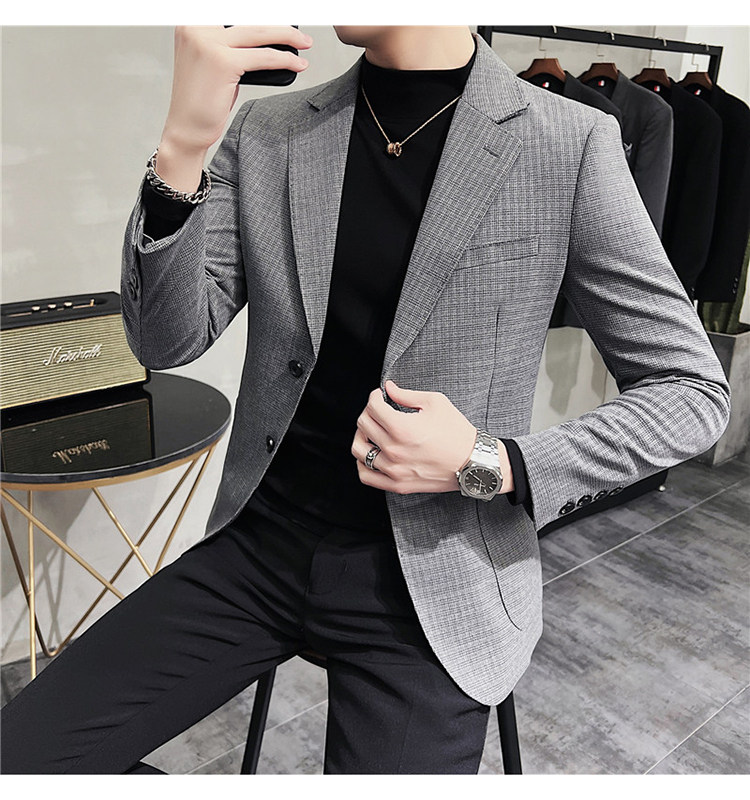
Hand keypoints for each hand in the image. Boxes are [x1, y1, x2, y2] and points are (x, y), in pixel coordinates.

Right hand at [161, 25, 312, 154]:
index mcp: (192, 22)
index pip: (234, 11)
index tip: (281, 20)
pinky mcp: (222, 62)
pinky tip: (297, 63)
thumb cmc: (201, 100)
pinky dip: (285, 59)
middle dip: (279, 23)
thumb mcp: (213, 61)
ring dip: (288, 35)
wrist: (186, 129)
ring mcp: (208, 43)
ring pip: (259, 32)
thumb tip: (264, 37)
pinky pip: (263, 57)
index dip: (261, 16)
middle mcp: (197, 27)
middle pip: (249, 18)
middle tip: (299, 31)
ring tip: (304, 43)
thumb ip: (231, 44)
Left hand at [351, 379, 492, 494]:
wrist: (473, 462)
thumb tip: (388, 388)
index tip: (380, 395)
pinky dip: (363, 462)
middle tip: (379, 410)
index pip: (372, 406)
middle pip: (363, 424)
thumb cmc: (457, 432)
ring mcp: (393, 470)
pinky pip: (366, 475)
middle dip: (369, 411)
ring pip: (358, 449)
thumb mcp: (435, 403)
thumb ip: (406, 394)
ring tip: (372, 430)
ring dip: (362, 435)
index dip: (375, 396)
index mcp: (402, 428)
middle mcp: (394, 450)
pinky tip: (372, 453)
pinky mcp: (397, 484)